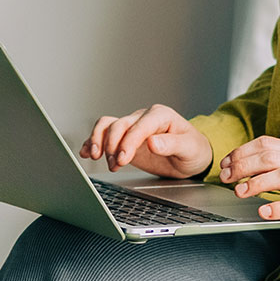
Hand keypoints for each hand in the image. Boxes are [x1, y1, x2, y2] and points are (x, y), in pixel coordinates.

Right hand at [81, 104, 212, 179]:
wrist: (191, 156)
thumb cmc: (193, 149)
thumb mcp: (189, 148)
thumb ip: (171, 144)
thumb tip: (153, 142)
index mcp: (161, 116)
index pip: (140, 125)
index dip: (129, 141)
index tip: (123, 158)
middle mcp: (143, 118)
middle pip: (120, 124)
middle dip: (113, 144)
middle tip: (115, 164)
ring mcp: (132, 127)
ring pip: (108, 125)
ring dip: (99, 141)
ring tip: (96, 157)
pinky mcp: (124, 138)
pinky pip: (104, 134)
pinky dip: (93, 142)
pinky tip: (86, 152)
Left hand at [219, 136, 279, 235]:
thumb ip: (279, 165)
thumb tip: (246, 165)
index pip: (266, 144)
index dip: (242, 152)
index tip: (226, 164)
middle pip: (270, 158)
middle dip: (243, 166)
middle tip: (227, 178)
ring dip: (258, 183)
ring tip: (242, 192)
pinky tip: (265, 212)